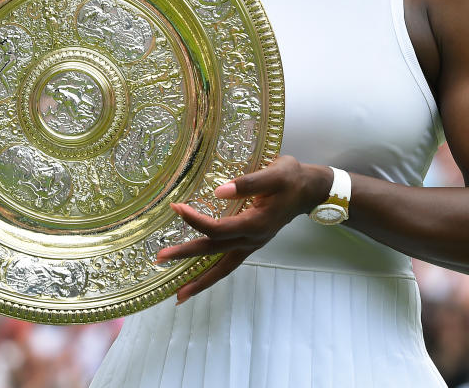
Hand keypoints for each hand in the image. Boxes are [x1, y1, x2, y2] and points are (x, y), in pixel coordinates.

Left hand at [156, 156, 331, 303]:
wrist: (309, 190)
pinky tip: (199, 279)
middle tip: (159, 260)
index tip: (176, 207)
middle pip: (213, 252)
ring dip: (200, 281)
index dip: (195, 220)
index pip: (218, 228)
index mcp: (255, 223)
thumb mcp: (274, 173)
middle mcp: (252, 240)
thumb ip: (248, 183)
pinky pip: (229, 265)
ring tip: (179, 295)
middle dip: (186, 257)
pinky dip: (213, 275)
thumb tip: (218, 191)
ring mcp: (252, 245)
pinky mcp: (251, 244)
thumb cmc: (291, 177)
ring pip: (222, 268)